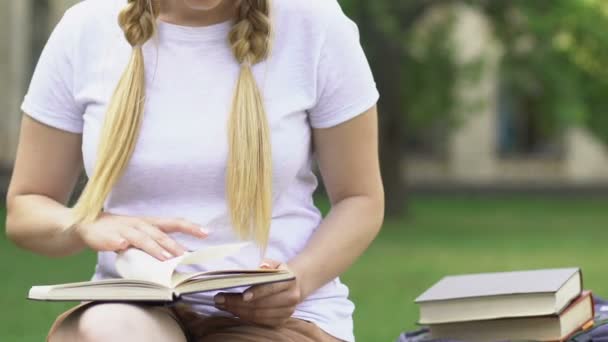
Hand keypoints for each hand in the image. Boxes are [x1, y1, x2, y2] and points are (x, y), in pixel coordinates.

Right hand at [74, 212, 207, 260]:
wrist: (87, 225)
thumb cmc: (120, 231)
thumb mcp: (141, 234)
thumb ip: (157, 243)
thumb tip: (178, 256)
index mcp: (150, 223)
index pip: (174, 223)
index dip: (190, 227)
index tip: (207, 233)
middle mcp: (139, 224)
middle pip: (160, 233)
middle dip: (174, 245)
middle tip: (186, 255)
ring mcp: (123, 229)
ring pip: (141, 238)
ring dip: (153, 247)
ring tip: (164, 257)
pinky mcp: (106, 236)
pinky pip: (113, 239)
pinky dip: (118, 242)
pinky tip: (121, 245)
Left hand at [214, 259, 301, 326]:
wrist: (292, 286)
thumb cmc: (278, 272)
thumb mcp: (274, 263)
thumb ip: (267, 263)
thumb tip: (261, 266)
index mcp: (289, 280)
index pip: (271, 288)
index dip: (257, 292)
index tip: (242, 295)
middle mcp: (291, 298)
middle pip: (261, 304)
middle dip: (237, 303)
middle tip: (219, 299)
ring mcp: (287, 312)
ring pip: (258, 315)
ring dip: (237, 311)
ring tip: (222, 305)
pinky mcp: (280, 321)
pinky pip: (259, 322)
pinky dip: (244, 317)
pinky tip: (232, 310)